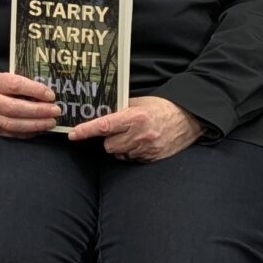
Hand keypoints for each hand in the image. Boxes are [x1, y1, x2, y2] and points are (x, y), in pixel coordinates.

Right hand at [0, 71, 60, 138]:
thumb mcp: (3, 78)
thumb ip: (21, 84)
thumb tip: (46, 94)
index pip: (17, 86)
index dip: (35, 90)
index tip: (51, 95)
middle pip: (16, 108)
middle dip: (39, 111)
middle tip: (55, 111)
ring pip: (14, 124)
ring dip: (35, 124)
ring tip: (51, 122)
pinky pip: (12, 134)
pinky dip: (28, 133)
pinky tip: (39, 130)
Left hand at [69, 96, 200, 160]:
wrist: (188, 120)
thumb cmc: (162, 108)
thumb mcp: (140, 103)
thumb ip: (120, 109)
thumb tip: (99, 114)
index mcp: (135, 117)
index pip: (104, 126)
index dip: (86, 131)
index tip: (73, 134)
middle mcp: (140, 135)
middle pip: (108, 145)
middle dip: (109, 139)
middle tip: (118, 130)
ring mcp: (146, 149)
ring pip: (119, 153)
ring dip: (120, 146)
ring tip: (133, 136)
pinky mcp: (151, 158)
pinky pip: (131, 159)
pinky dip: (131, 152)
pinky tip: (141, 143)